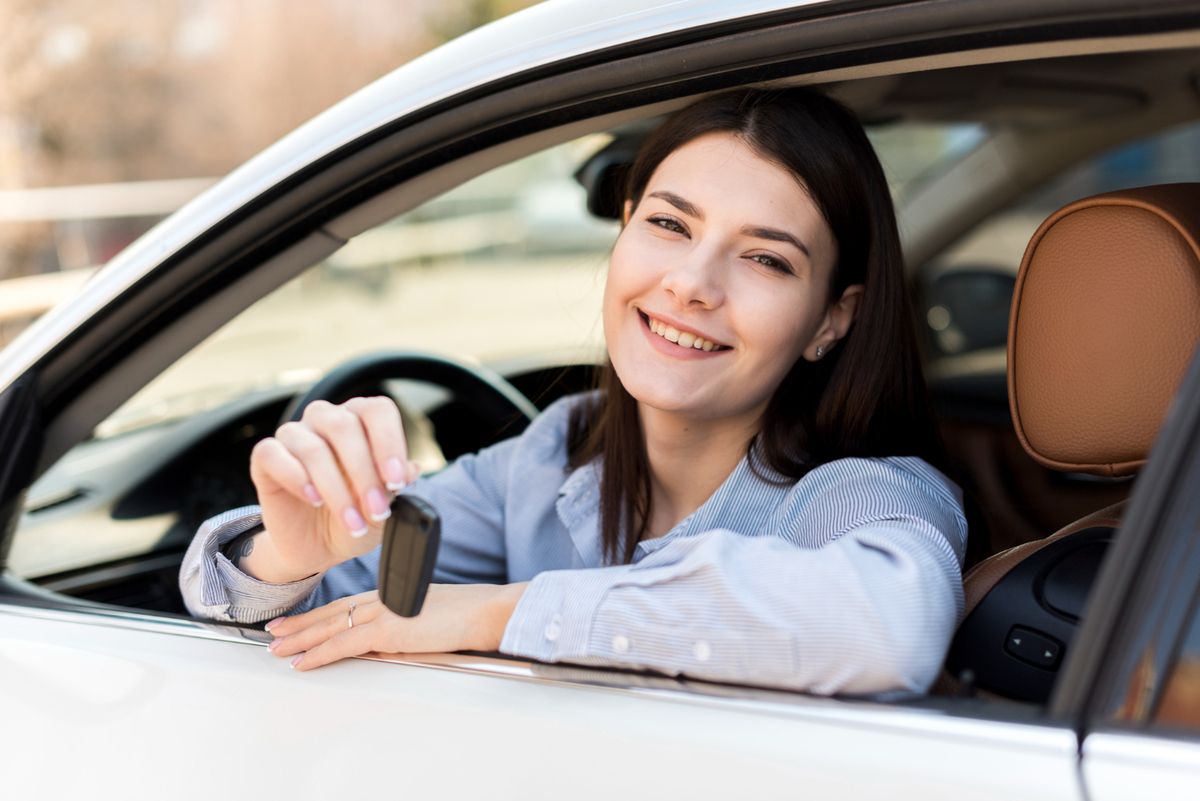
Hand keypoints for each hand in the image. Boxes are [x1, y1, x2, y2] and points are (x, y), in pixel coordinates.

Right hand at [243, 397, 420, 582]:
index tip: (397, 481)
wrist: (318, 547)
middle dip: (364, 474)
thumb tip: (412, 468)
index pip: (378, 411)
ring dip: (336, 490)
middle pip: (344, 427)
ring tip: (352, 521)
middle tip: (377, 510)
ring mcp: (295, 435)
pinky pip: (272, 453)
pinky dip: (296, 478)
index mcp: (362, 421)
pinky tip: (314, 499)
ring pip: (312, 448)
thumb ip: (397, 486)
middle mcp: (328, 419)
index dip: (390, 443)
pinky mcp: (266, 457)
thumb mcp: (383, 509)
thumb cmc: (356, 517)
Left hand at [264, 583, 528, 669]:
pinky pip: (343, 644)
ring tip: (276, 649)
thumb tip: (386, 644)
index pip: (345, 604)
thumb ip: (403, 626)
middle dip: (299, 625)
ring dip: (300, 639)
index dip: (319, 614)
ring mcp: (383, 613)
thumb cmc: (468, 614)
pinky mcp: (388, 630)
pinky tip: (302, 662)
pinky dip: (319, 653)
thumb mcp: (427, 616)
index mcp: (392, 594)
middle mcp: (382, 599)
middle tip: (273, 633)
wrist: (484, 610)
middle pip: (331, 613)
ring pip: (330, 627)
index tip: (298, 621)